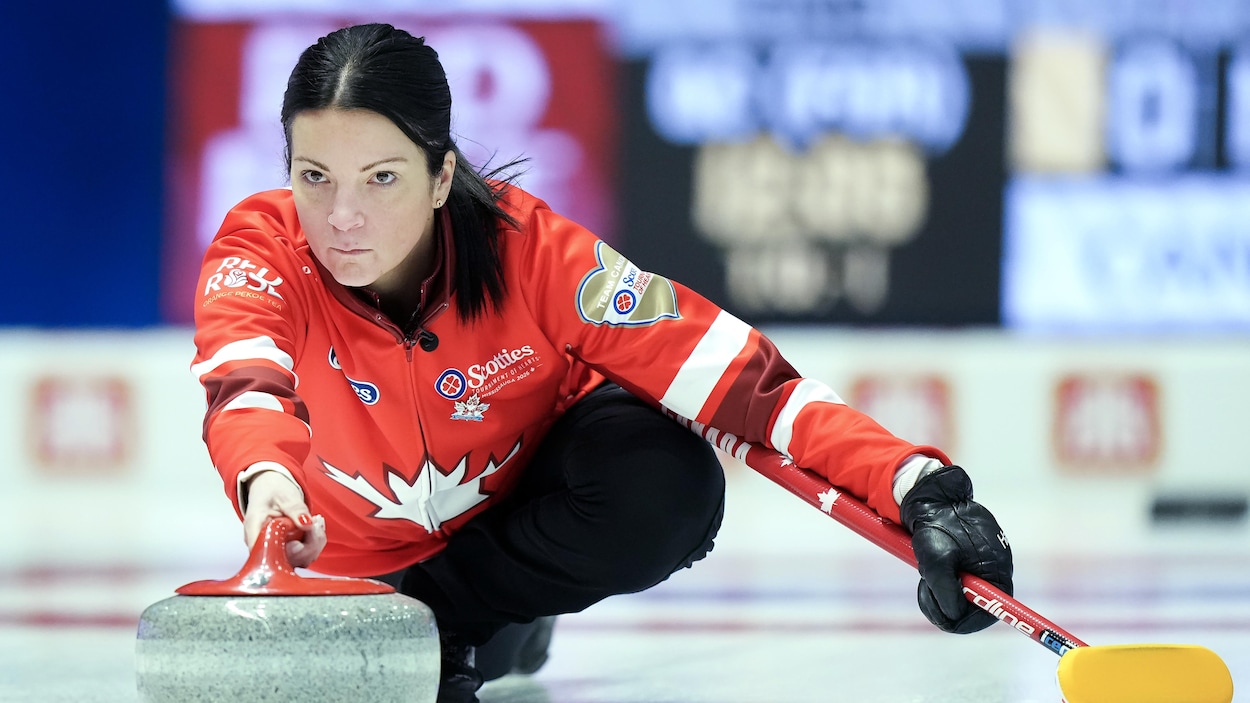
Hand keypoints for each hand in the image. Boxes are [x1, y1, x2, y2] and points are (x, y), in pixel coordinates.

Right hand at [242, 470, 326, 567]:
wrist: (272, 491)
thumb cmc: (272, 492)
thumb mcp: (284, 495)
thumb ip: (295, 509)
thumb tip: (307, 523)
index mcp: (254, 529)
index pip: (264, 553)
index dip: (284, 553)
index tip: (299, 542)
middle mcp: (262, 545)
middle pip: (285, 560)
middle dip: (308, 545)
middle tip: (314, 522)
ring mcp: (275, 551)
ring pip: (299, 560)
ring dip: (314, 542)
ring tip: (315, 521)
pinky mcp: (288, 553)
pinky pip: (305, 556)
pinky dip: (315, 542)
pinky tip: (315, 525)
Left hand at [899, 465, 1012, 633]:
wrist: (931, 498)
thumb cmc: (936, 525)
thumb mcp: (937, 560)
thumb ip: (947, 592)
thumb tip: (954, 616)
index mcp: (998, 573)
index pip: (992, 612)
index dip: (967, 622)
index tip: (943, 618)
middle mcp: (994, 574)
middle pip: (972, 610)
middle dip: (945, 604)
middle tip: (925, 588)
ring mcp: (981, 569)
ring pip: (958, 600)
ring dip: (938, 592)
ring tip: (925, 570)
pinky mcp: (967, 565)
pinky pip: (953, 586)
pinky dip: (937, 582)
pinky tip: (928, 566)